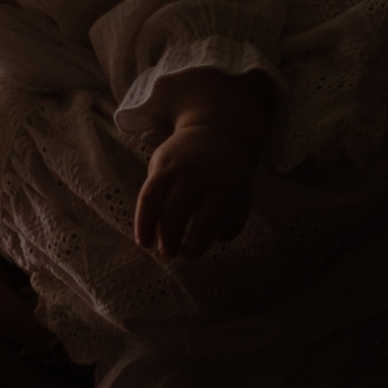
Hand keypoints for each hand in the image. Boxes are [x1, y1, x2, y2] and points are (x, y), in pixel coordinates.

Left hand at [133, 106, 261, 257]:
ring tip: (189, 253)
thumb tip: (151, 236)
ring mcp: (222, 182)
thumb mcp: (163, 165)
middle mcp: (196, 172)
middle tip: (168, 252)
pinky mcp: (243, 193)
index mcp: (170, 165)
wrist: (220, 134)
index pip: (151, 198)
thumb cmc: (182, 160)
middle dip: (170, 238)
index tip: (144, 244)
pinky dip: (224, 235)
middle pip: (177, 211)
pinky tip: (215, 239)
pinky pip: (235, 220)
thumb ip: (156, 195)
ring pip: (209, 219)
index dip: (144, 225)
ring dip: (197, 243)